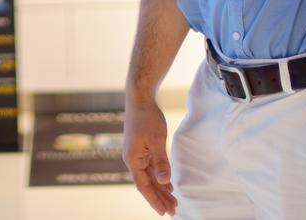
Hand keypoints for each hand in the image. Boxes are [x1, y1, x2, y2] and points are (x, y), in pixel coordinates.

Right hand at [122, 95, 176, 214]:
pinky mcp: (141, 148)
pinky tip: (168, 184)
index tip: (164, 212)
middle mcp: (132, 159)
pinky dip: (159, 177)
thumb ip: (161, 162)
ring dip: (160, 189)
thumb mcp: (157, 140)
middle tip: (173, 211)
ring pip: (149, 177)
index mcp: (133, 159)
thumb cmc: (147, 117)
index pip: (143, 186)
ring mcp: (136, 154)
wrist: (140, 98)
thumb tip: (165, 181)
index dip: (154, 200)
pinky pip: (150, 168)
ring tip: (173, 201)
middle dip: (159, 197)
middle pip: (146, 184)